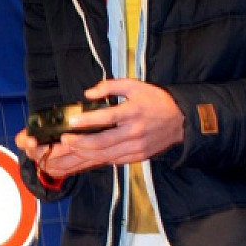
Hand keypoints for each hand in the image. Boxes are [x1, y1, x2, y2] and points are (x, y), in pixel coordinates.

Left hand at [17, 79, 183, 176]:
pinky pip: (115, 160)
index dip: (87, 121)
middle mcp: (134, 131)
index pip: (106, 118)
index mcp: (132, 112)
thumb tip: (88, 94)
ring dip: (86, 153)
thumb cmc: (155, 101)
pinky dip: (100, 158)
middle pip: (102, 142)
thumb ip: (110, 86)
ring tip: (72, 149)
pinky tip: (89, 154)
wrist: (180, 120)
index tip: (72, 121)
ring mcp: (136, 146)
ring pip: (106, 154)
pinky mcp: (139, 156)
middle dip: (80, 143)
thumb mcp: (135, 85)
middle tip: (65, 140)